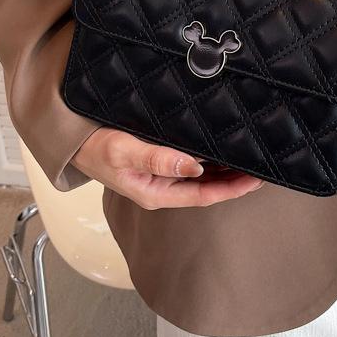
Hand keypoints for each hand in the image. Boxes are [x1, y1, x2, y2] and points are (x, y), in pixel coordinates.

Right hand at [70, 127, 263, 209]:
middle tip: (263, 164)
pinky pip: (191, 162)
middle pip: (207, 187)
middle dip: (235, 179)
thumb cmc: (95, 148)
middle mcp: (163, 186)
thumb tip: (193, 166)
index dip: (232, 189)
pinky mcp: (159, 160)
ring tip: (250, 156)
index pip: (203, 195)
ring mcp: (161, 174)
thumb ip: (157, 158)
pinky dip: (209, 157)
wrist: (73, 140)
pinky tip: (222, 146)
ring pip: (202, 176)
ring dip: (224, 168)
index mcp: (156, 193)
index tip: (256, 179)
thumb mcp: (123, 152)